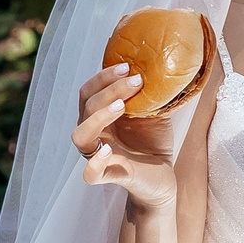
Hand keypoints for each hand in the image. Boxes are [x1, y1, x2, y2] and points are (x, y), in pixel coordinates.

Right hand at [72, 62, 180, 213]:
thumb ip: (149, 95)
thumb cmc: (152, 142)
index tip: (127, 66)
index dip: (103, 77)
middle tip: (136, 80)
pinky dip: (95, 162)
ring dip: (99, 117)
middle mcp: (94, 133)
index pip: (90, 91)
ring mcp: (96, 155)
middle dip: (109, 89)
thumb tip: (160, 67)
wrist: (162, 176)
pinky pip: (89, 173)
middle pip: (86, 106)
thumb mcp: (153, 114)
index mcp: (99, 116)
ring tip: (121, 106)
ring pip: (81, 135)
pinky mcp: (106, 176)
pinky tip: (108, 150)